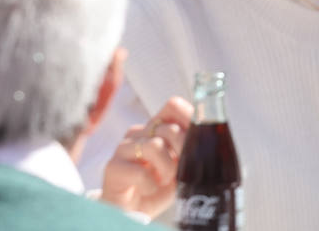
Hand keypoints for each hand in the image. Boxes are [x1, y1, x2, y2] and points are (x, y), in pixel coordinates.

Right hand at [99, 97, 192, 217]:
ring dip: (166, 170)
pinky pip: (140, 171)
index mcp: (157, 127)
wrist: (133, 212)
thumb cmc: (160, 185)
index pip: (173, 106)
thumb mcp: (182, 164)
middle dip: (182, 153)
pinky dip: (150, 185)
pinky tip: (147, 189)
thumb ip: (191, 147)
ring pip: (155, 146)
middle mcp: (140, 133)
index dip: (188, 119)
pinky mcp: (113, 167)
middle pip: (170, 129)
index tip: (195, 139)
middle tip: (178, 170)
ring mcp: (124, 148)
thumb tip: (205, 135)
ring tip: (162, 180)